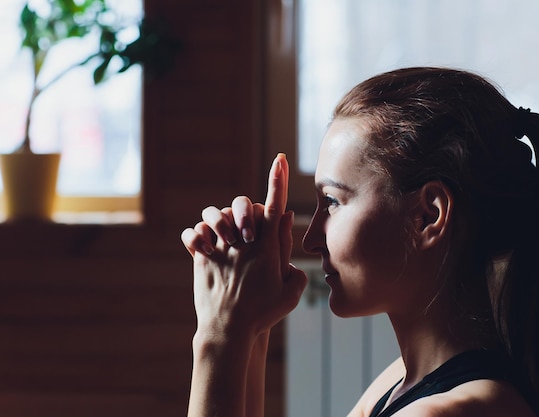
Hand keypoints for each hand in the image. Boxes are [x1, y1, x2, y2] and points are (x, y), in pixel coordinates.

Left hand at [181, 154, 307, 338]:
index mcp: (267, 248)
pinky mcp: (202, 258)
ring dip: (220, 221)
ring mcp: (221, 248)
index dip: (278, 180)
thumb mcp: (289, 293)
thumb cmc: (263, 313)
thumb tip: (289, 239)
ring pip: (216, 215)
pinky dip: (197, 236)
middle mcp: (244, 243)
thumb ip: (296, 266)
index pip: (274, 205)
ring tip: (225, 240)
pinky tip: (203, 248)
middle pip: (245, 207)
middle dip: (247, 212)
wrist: (228, 331)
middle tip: (248, 233)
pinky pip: (195, 234)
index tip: (280, 159)